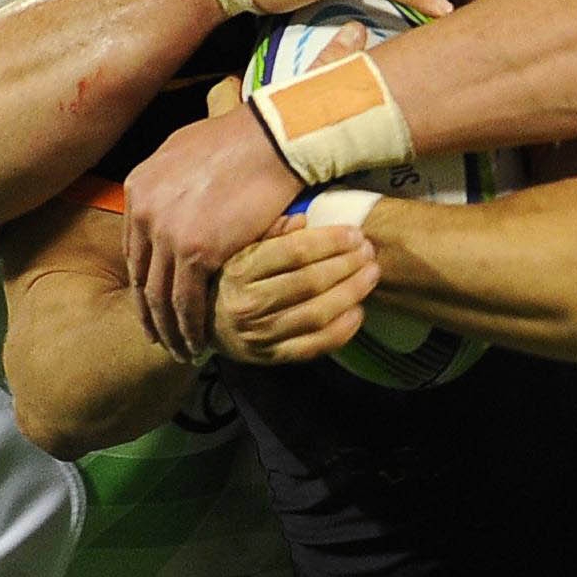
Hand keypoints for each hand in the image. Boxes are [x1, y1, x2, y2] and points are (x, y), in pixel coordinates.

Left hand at [124, 104, 312, 359]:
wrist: (272, 138)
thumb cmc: (242, 138)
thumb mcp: (186, 147)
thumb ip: (169, 177)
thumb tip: (169, 191)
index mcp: (139, 188)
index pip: (134, 248)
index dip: (143, 280)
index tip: (152, 301)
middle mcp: (144, 212)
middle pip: (141, 276)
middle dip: (148, 312)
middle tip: (157, 336)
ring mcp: (167, 233)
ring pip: (159, 295)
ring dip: (168, 328)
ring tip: (177, 349)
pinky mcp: (196, 251)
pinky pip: (187, 300)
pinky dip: (191, 326)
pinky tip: (198, 343)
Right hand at [214, 220, 377, 365]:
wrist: (205, 325)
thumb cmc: (231, 279)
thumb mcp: (240, 249)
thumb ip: (269, 233)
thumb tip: (303, 219)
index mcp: (240, 270)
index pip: (294, 252)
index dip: (330, 241)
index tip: (355, 233)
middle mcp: (248, 304)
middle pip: (310, 282)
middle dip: (347, 264)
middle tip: (369, 251)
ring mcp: (261, 334)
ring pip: (317, 314)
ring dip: (351, 293)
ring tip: (371, 275)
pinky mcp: (272, 357)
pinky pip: (314, 346)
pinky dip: (342, 330)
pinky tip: (358, 311)